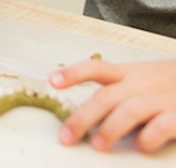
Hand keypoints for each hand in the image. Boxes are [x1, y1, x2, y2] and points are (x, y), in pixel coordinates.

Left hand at [51, 59, 175, 152]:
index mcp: (125, 73)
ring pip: (130, 110)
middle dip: (83, 117)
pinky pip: (163, 125)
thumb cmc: (162, 83)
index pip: (94, 68)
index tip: (51, 81)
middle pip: (106, 97)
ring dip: (112, 128)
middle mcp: (139, 84)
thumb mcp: (137, 79)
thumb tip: (85, 117)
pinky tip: (140, 146)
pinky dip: (149, 136)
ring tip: (97, 145)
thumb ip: (114, 93)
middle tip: (66, 137)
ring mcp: (159, 99)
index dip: (72, 73)